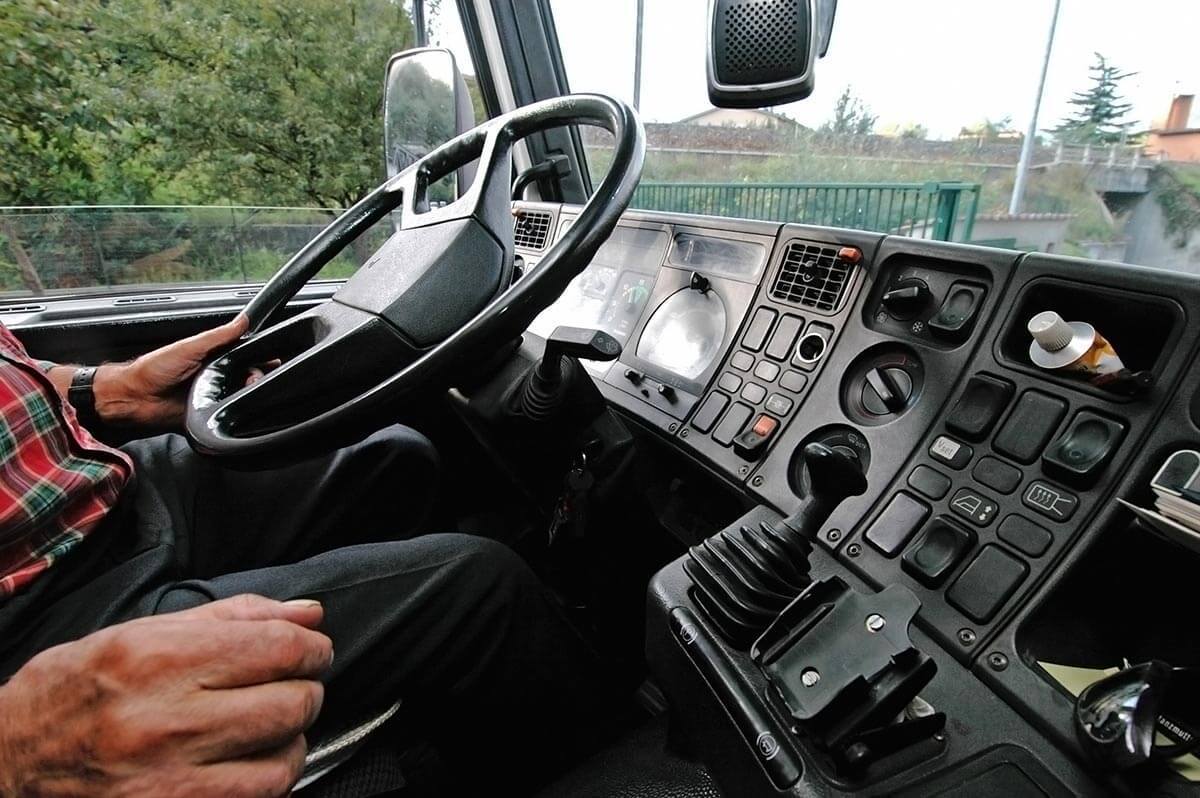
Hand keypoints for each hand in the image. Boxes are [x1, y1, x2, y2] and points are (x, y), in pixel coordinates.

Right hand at [0, 594, 332, 797]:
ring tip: (263, 729)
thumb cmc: (77, 692)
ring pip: (285, 759)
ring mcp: (171, 782)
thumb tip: (309, 613)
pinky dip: (266, 780)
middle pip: (293, 703)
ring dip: (288, 740)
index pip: (280, 648)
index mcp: (158, 660)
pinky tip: (244, 764)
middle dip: (305, 690)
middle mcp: (165, 721)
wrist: (7, 766)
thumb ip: (233, 618)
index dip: (312, 647)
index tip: (312, 650)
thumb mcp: (142, 634)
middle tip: (289, 687)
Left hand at [93, 314, 248, 427]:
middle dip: (257, 377)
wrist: (134, 398)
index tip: (273, 359)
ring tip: (247, 392)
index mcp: (212, 357)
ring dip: (247, 396)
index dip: (259, 357)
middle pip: (247, 377)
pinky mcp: (207, 417)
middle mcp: (214, 377)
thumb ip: (218, 336)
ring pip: (241, 397)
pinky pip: (227, 417)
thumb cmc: (153, 370)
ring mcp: (211, 397)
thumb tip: (243, 321)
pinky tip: (237, 410)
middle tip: (256, 378)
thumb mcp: (190, 347)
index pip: (243, 355)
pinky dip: (234, 415)